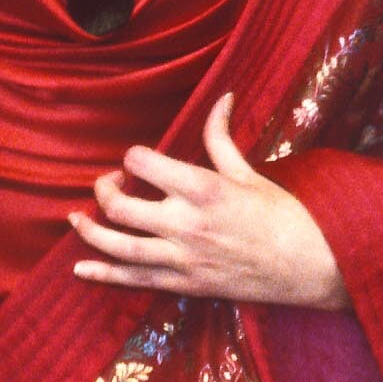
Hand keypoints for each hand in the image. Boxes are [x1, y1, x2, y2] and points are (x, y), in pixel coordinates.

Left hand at [71, 96, 347, 307]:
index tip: (137, 161)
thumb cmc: (283, 215)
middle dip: (104, 189)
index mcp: (201, 187)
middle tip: (108, 184)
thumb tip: (221, 97)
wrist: (307, 265)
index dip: (133, 158)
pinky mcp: (184, 284)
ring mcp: (181, 257)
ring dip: (89, 231)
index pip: (141, 162)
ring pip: (117, 246)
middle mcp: (184, 223)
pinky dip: (103, 276)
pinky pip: (133, 280)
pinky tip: (80, 270)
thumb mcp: (248, 172)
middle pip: (118, 205)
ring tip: (75, 219)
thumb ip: (220, 138)